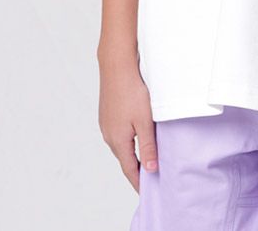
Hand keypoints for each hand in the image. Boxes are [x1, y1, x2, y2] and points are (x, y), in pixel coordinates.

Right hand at [98, 54, 158, 192]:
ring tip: (146, 159)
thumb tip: (150, 169)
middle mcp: (109, 135)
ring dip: (132, 153)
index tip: (147, 192)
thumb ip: (148, 146)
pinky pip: (118, 134)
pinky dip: (128, 141)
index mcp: (118, 140)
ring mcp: (106, 124)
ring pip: (121, 145)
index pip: (129, 169)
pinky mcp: (107, 114)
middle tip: (151, 178)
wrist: (116, 66)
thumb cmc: (132, 91)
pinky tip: (136, 136)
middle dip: (136, 169)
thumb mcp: (145, 121)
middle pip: (124, 158)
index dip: (138, 181)